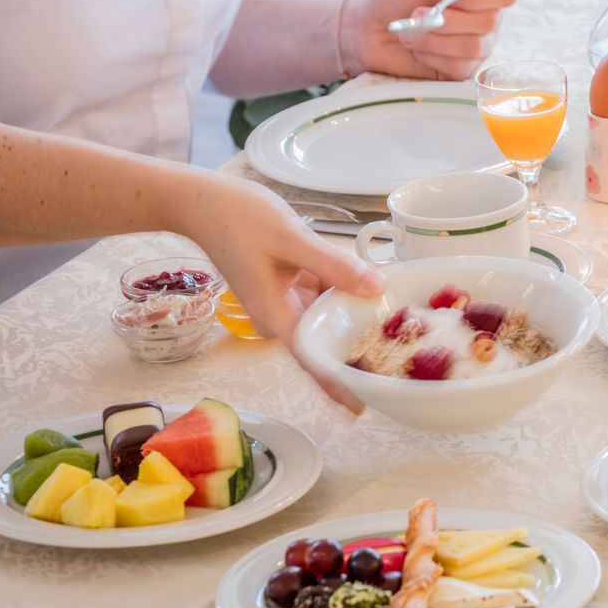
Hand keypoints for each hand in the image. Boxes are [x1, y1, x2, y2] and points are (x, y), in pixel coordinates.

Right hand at [187, 178, 384, 412]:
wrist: (203, 202)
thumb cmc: (237, 218)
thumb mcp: (291, 239)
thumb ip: (334, 265)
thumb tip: (376, 288)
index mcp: (275, 317)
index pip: (312, 362)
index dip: (339, 384)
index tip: (363, 405)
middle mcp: (281, 318)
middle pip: (326, 344)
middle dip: (360, 352)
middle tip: (403, 360)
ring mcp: (287, 304)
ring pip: (330, 319)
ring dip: (359, 320)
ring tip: (404, 325)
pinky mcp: (293, 287)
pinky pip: (326, 297)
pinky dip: (348, 294)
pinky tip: (378, 286)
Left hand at [342, 0, 518, 80]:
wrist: (363, 26)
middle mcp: (485, 22)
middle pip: (489, 23)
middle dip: (447, 18)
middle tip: (419, 12)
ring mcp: (474, 48)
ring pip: (473, 47)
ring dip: (433, 38)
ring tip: (410, 30)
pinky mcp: (459, 71)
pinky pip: (458, 67)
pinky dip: (430, 55)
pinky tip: (416, 49)